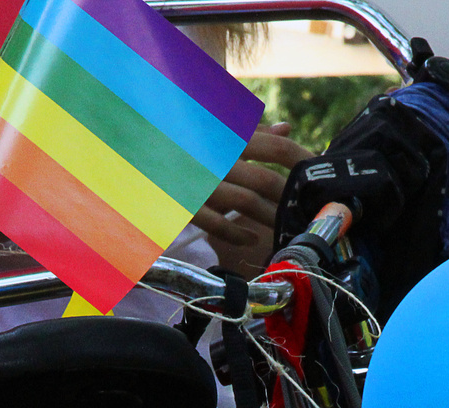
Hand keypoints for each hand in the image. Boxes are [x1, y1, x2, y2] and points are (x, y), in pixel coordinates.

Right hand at [194, 123, 313, 274]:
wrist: (131, 149)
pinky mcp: (184, 202)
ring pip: (246, 202)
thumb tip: (286, 127)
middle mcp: (216, 156)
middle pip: (266, 179)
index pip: (275, 147)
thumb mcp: (214, 127)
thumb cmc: (179, 137)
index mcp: (226, 135)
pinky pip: (215, 221)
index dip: (301, 161)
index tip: (316, 174)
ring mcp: (200, 180)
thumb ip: (250, 129)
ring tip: (285, 228)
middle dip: (289, 198)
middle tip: (306, 211)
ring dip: (269, 218)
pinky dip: (236, 233)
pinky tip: (250, 239)